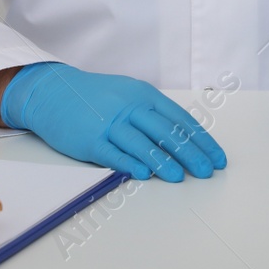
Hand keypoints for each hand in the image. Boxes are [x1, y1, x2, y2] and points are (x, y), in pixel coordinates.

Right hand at [0, 63, 227, 181]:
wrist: (52, 92)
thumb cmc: (94, 97)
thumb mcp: (127, 94)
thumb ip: (152, 115)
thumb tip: (183, 139)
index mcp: (143, 94)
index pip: (179, 119)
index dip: (201, 140)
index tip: (216, 157)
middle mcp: (128, 106)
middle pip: (165, 131)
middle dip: (189, 153)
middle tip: (206, 171)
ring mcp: (108, 122)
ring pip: (141, 143)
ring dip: (162, 161)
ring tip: (179, 177)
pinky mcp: (89, 140)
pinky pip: (113, 153)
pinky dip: (129, 164)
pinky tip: (144, 175)